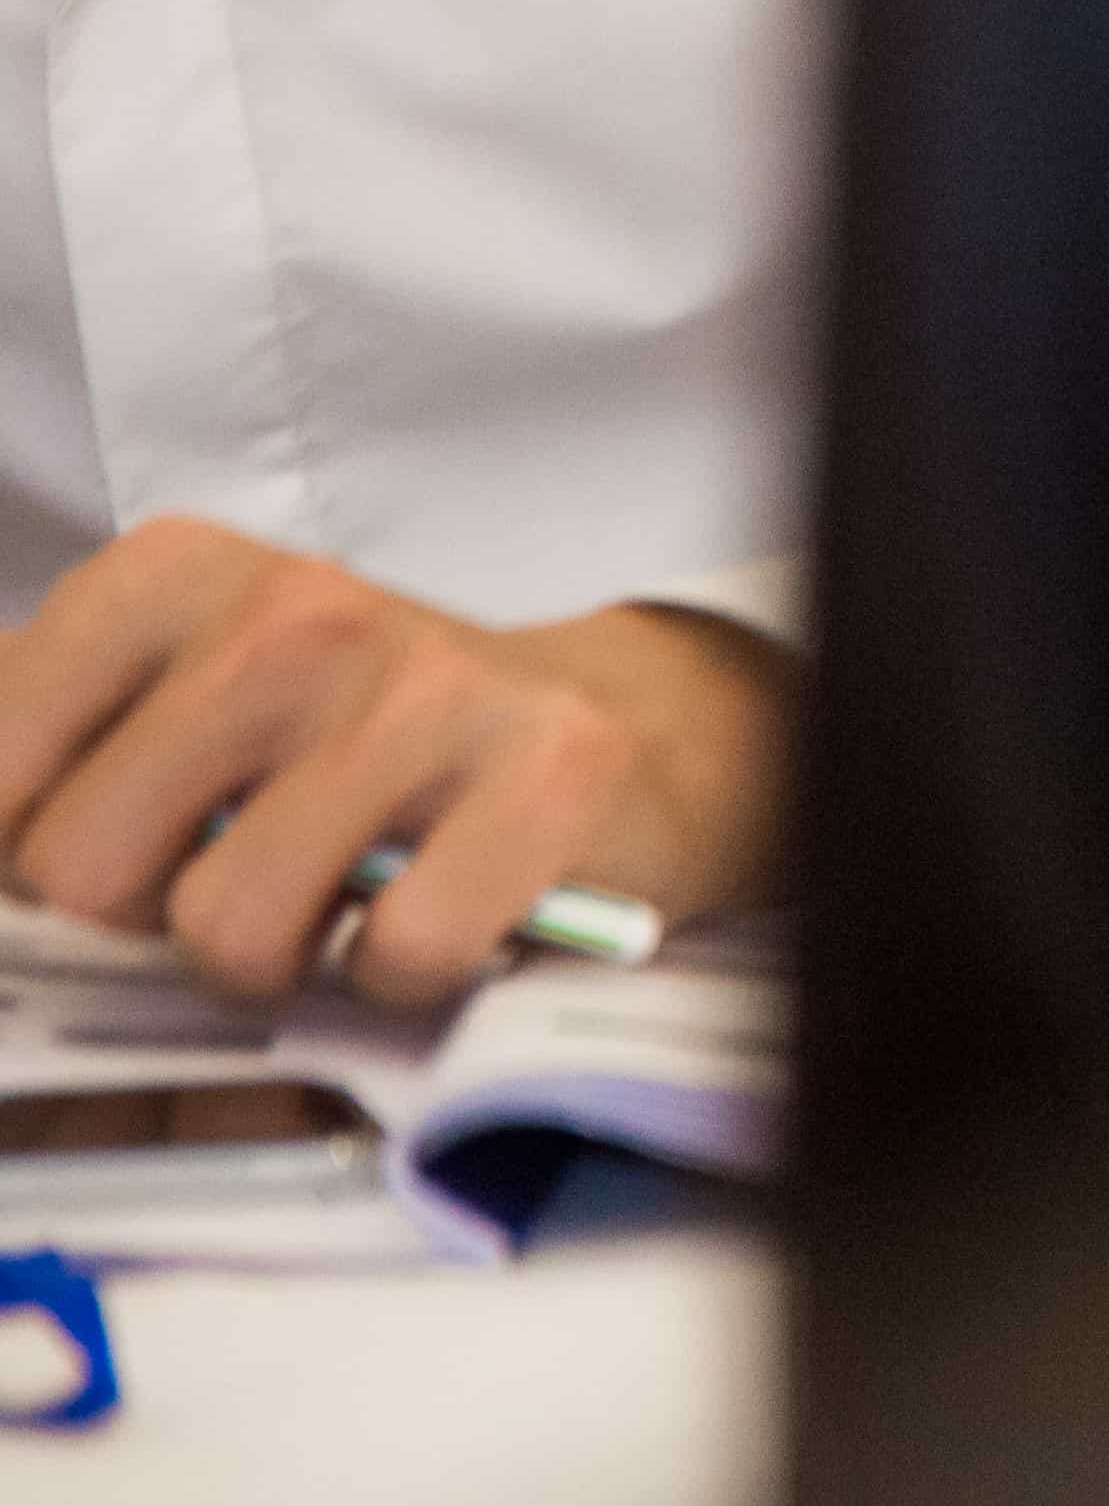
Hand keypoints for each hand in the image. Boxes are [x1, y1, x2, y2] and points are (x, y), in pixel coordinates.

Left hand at [0, 517, 788, 1002]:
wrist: (612, 721)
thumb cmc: (357, 735)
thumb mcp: (175, 692)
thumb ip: (33, 744)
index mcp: (177, 576)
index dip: (14, 851)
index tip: (86, 853)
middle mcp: (296, 613)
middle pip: (79, 867)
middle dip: (140, 915)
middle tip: (224, 877)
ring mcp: (427, 688)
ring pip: (226, 928)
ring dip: (273, 961)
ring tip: (330, 902)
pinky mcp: (547, 770)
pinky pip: (397, 951)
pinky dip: (404, 970)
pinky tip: (431, 909)